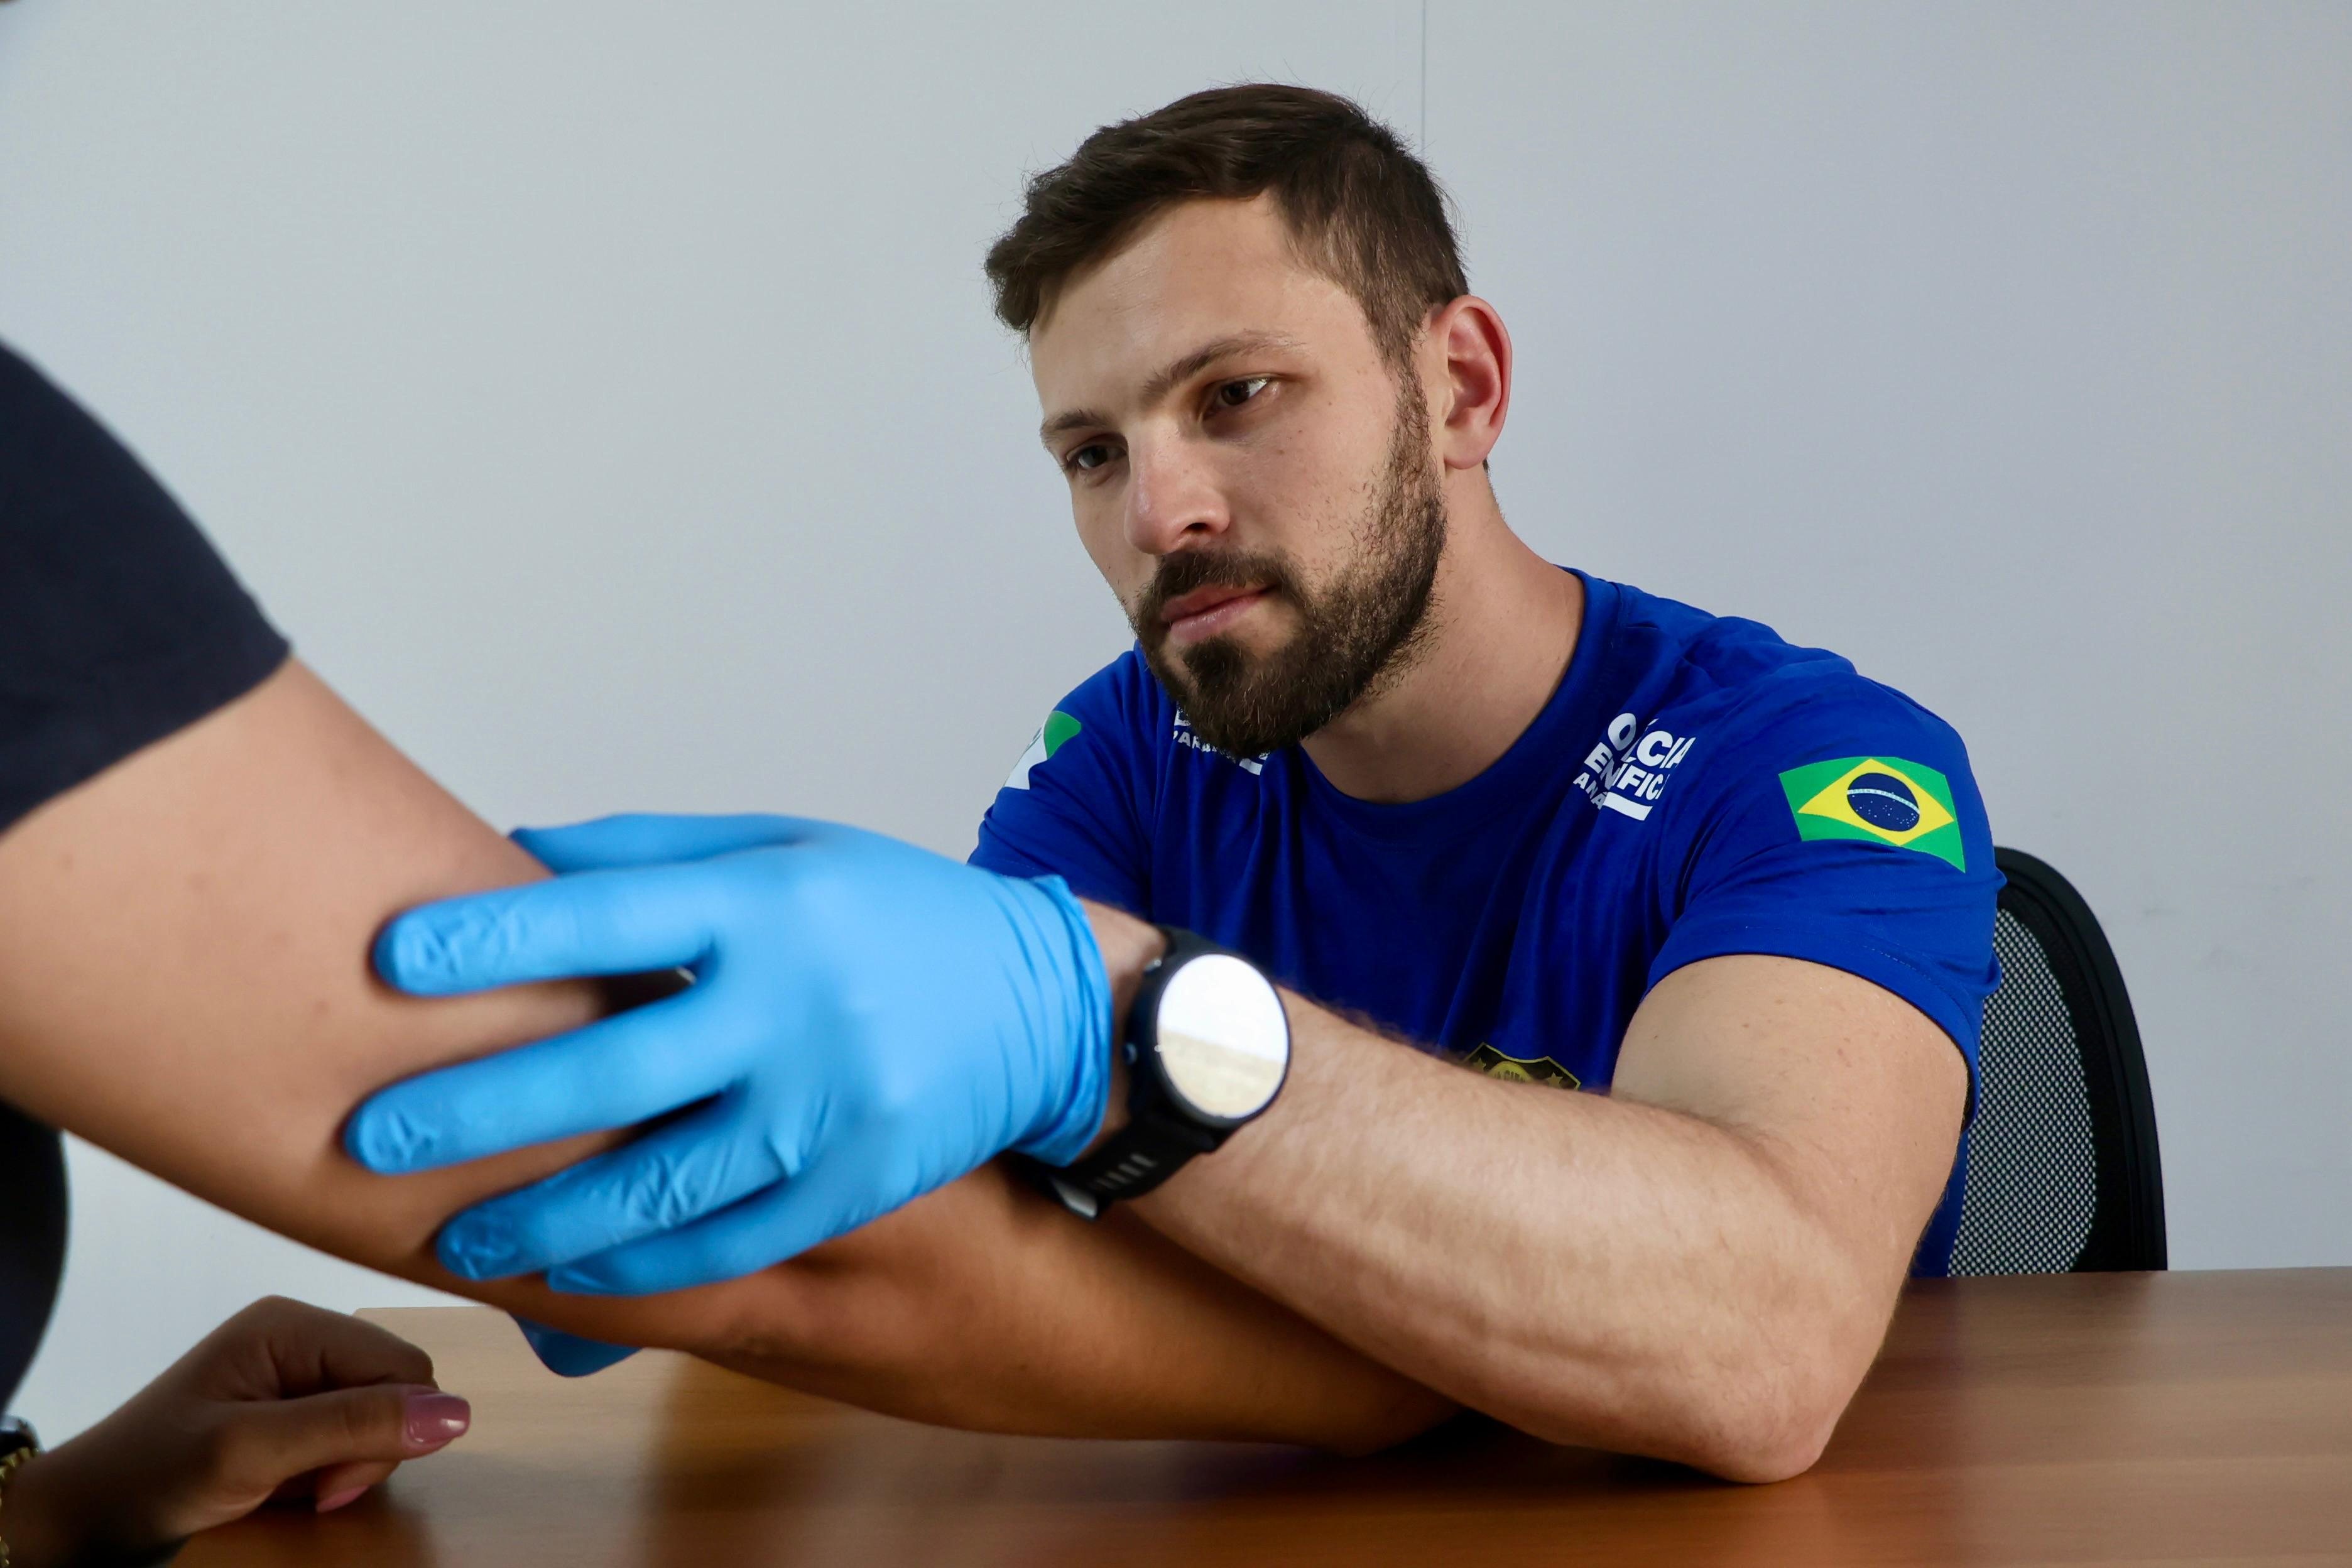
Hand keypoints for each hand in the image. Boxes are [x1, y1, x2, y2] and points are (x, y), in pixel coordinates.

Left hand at [0, 1298, 468, 1564]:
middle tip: (313, 1488)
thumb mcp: (251, 1452)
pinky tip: (294, 1487)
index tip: (330, 1480)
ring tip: (296, 1490)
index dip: (391, 1430)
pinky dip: (334, 1471)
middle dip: (368, 1450)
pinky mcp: (292, 1412)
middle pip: (398, 1390)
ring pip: (382, 1418)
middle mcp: (302, 1339)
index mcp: (294, 1324)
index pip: (405, 1367)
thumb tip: (458, 1415)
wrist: (81, 1521)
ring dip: (350, 1466)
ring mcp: (297, 1376)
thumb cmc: (147, 1477)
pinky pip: (352, 1436)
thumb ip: (352, 1427)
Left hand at [343, 813, 1111, 1295]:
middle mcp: (797, 1004)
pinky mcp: (856, 1184)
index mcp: (770, 904)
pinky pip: (731, 1241)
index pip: (609, 915)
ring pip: (663, 1184)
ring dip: (546, 1219)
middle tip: (376, 1138)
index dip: (494, 938)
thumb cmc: (894, 916)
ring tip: (458, 1236)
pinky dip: (644, 1266)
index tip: (388, 958)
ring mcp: (830, 1105)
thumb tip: (509, 855)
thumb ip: (651, 856)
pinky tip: (572, 1272)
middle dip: (481, 1110)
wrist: (1045, 1007)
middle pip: (612, 1069)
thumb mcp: (787, 850)